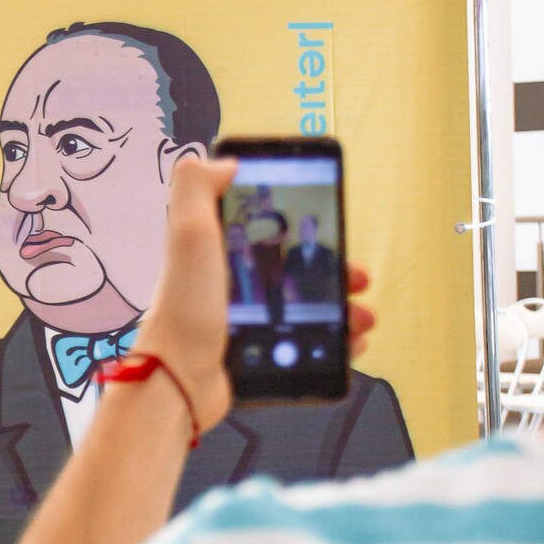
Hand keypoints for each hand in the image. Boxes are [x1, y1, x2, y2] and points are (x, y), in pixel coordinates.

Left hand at [132, 158, 374, 432]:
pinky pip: (306, 349)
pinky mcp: (257, 359)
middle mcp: (233, 287)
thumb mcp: (188, 233)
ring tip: (364, 319)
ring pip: (308, 311)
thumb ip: (197, 187)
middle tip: (360, 280)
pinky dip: (334, 346)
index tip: (334, 230)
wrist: (179, 380)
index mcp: (221, 254)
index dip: (305, 228)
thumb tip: (228, 162)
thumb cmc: (186, 306)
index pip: (270, 231)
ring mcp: (247, 325)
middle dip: (336, 272)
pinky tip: (351, 345)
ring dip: (344, 311)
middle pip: (297, 272)